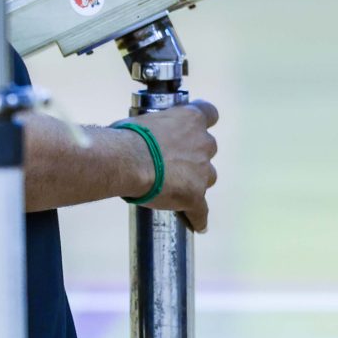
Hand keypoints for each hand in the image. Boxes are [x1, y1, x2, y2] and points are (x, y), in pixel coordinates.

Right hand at [134, 99, 219, 231]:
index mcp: (191, 119)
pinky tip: (195, 224)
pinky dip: (197, 218)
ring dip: (194, 182)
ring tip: (175, 190)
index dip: (203, 123)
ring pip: (206, 178)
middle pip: (207, 149)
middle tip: (173, 163)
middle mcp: (203, 142)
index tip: (195, 129)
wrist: (127, 161)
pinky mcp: (195, 196)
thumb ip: (154, 128)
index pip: (210, 113)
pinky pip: (201, 211)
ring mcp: (202, 171)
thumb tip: (139, 136)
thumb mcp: (144, 120)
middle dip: (194, 156)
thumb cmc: (127, 136)